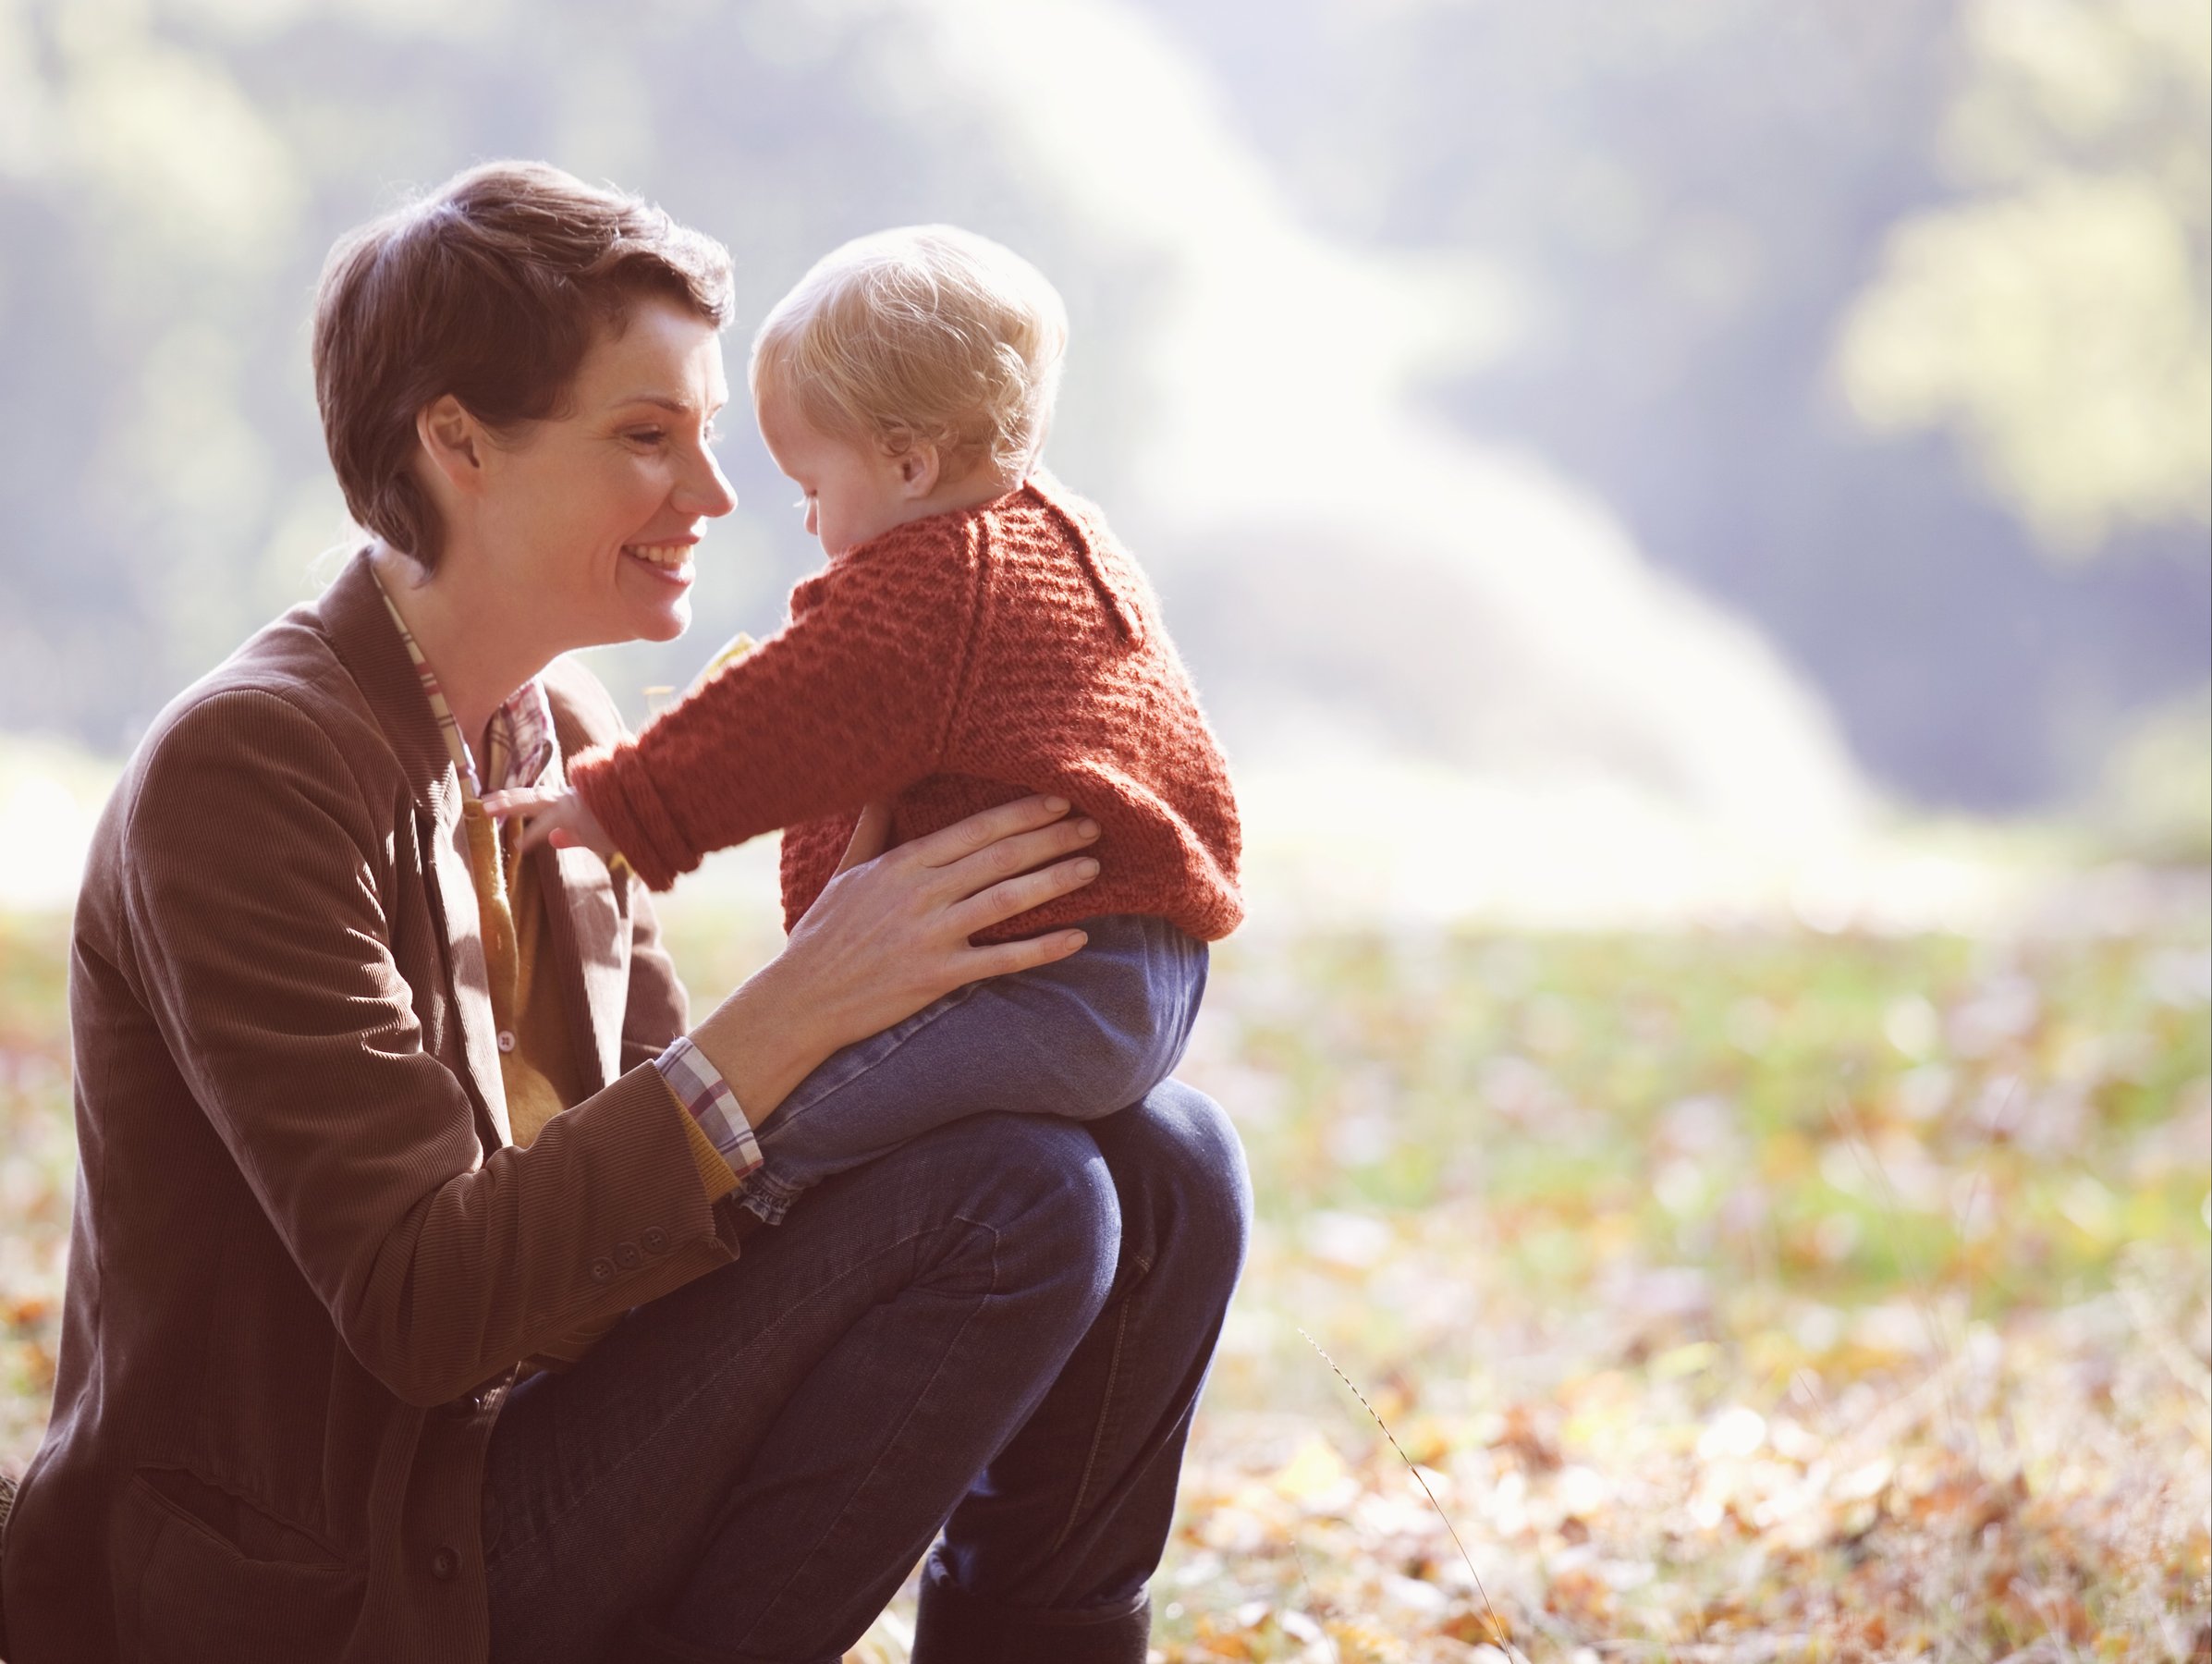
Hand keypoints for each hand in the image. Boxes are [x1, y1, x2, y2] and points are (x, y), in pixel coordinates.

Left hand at [480, 784, 617, 861]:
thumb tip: (552, 840)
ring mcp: (575, 805)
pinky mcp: (582, 816)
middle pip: (531, 797)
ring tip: (487, 810)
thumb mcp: (596, 835)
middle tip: (480, 802)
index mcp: (572, 802)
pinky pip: (551, 825)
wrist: (650, 812)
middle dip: (505, 800)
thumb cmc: (628, 823)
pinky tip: (519, 844)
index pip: (537, 800)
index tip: (492, 803)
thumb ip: (573, 837)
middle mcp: (570, 799)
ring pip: (535, 803)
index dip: (514, 802)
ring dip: (510, 807)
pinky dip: (534, 834)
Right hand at [691, 795, 1101, 1118]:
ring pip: (1005, 900)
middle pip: (998, 858)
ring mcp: (929, 936)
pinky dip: (1042, 949)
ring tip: (1093, 866)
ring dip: (1053, 881)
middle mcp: (919, 894)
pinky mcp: (937, 978)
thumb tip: (884, 786)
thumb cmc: (824, 934)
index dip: (1021, 813)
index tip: (1059, 799)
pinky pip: (1001, 960)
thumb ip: (873, 828)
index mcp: (900, 864)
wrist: (801, 999)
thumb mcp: (845, 872)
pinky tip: (1078, 937)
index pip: (973, 830)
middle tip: (1094, 824)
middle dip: (1050, 838)